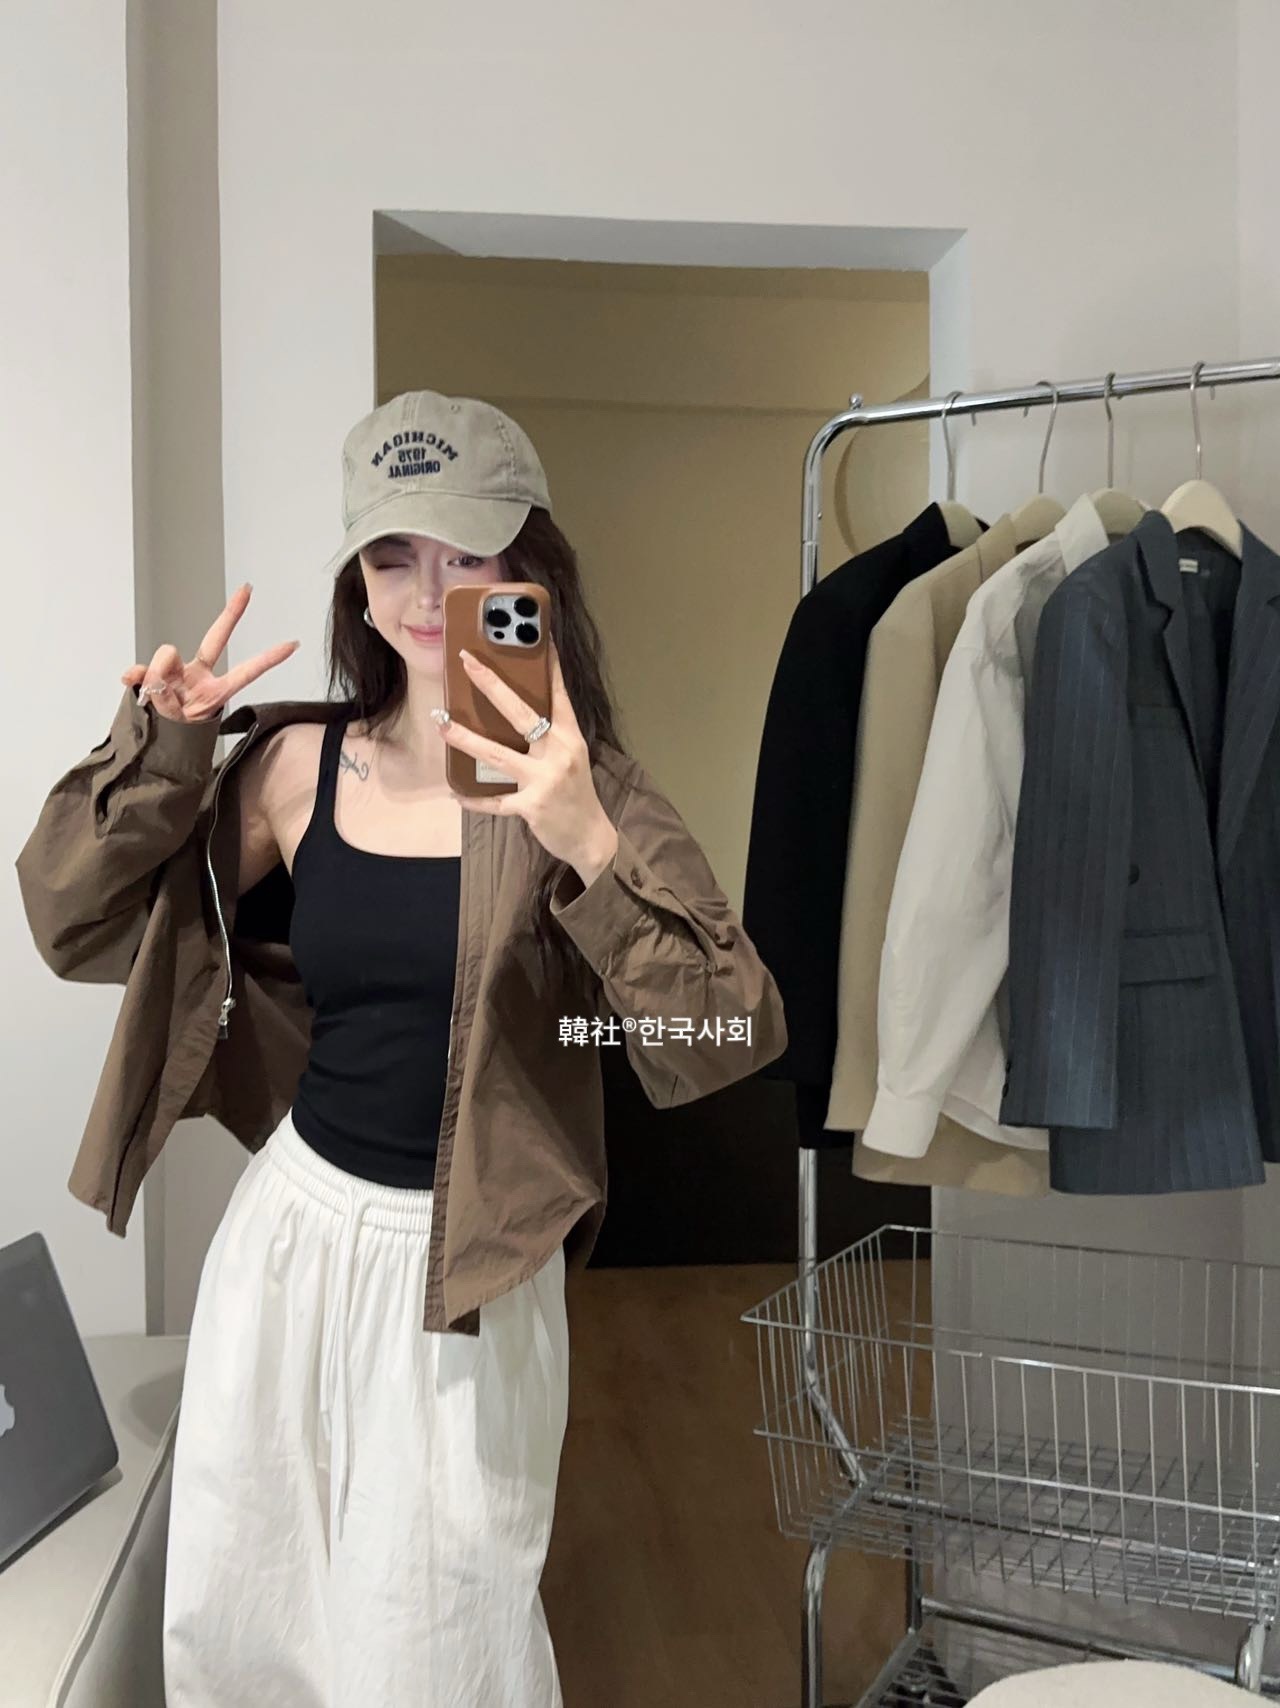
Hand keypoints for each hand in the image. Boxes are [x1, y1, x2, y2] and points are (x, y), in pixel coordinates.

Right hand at [119, 584, 299, 722]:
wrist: (154, 740)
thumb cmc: (176, 732)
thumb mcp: (177, 721)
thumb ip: (165, 694)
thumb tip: (149, 672)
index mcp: (216, 691)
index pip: (246, 672)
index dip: (268, 659)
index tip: (293, 644)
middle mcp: (200, 675)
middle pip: (215, 639)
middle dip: (232, 614)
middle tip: (247, 590)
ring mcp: (178, 671)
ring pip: (164, 659)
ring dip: (154, 678)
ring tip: (154, 698)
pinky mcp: (155, 671)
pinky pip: (140, 669)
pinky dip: (135, 676)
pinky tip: (130, 682)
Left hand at [435, 640, 618, 880]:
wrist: (591, 838)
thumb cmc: (576, 794)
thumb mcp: (572, 758)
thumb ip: (549, 736)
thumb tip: (515, 715)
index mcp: (570, 738)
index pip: (558, 694)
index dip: (549, 666)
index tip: (539, 638)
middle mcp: (559, 754)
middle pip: (521, 713)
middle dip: (491, 685)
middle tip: (467, 662)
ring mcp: (545, 780)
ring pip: (498, 754)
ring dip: (466, 739)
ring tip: (442, 724)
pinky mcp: (531, 806)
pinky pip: (494, 800)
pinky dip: (473, 799)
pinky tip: (455, 792)